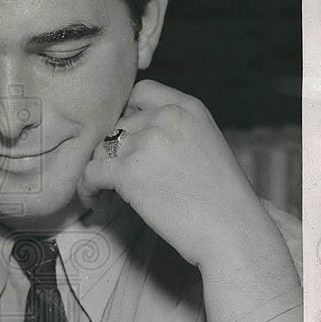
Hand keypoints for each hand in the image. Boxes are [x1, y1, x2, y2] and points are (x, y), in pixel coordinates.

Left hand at [78, 79, 287, 268]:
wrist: (232, 229)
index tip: (126, 138)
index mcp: (188, 107)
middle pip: (118, 126)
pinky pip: (90, 172)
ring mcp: (146, 143)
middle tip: (119, 178)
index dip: (127, 113)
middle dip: (115, 152)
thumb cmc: (222, 198)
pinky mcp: (129, 172)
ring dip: (100, 171)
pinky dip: (88, 188)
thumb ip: (173, 131)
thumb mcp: (206, 144)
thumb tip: (130, 137)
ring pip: (101, 149)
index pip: (141, 92)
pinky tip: (98, 202)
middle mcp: (166, 118)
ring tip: (108, 194)